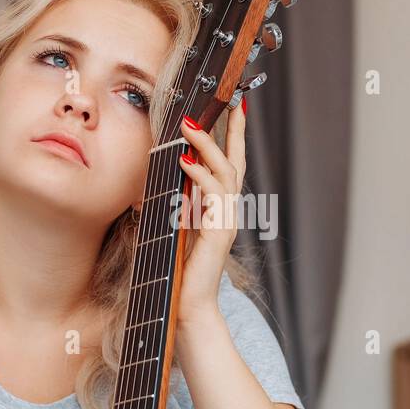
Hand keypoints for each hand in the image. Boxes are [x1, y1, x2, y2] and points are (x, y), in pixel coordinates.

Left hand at [175, 99, 246, 325]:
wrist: (189, 306)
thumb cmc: (181, 271)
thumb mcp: (178, 227)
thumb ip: (181, 202)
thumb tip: (172, 174)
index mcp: (220, 209)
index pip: (230, 165)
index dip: (234, 136)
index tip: (237, 106)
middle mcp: (228, 211)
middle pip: (236, 161)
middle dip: (234, 130)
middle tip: (229, 102)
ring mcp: (226, 221)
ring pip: (225, 172)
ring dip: (207, 146)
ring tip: (190, 126)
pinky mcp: (218, 232)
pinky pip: (212, 196)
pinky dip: (199, 175)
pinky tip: (184, 162)